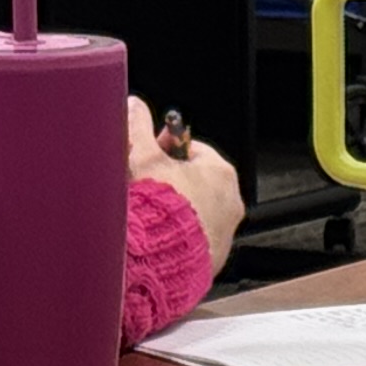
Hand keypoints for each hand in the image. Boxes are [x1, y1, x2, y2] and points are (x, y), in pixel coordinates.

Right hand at [128, 95, 245, 263]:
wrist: (158, 257)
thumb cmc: (158, 208)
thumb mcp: (143, 157)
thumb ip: (139, 127)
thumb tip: (135, 107)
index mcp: (221, 172)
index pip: (193, 150)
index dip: (165, 151)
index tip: (150, 155)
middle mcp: (231, 202)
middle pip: (196, 182)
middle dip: (170, 181)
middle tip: (145, 184)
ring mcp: (224, 232)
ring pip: (196, 212)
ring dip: (175, 209)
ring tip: (149, 212)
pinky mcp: (214, 258)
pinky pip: (195, 240)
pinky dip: (178, 236)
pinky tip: (157, 236)